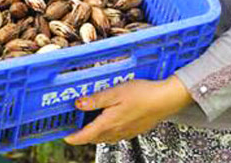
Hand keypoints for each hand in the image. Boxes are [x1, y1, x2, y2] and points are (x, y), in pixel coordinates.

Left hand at [63, 76, 193, 144]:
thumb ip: (96, 100)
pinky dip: (107, 131)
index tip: (65, 136)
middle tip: (74, 127)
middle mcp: (117, 131)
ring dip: (95, 134)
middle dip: (83, 135)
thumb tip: (78, 104)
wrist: (166, 99)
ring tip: (89, 124)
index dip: (74, 137)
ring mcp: (126, 132)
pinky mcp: (134, 129)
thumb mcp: (115, 92)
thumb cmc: (142, 94)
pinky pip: (116, 135)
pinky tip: (109, 122)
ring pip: (105, 137)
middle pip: (94, 138)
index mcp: (109, 123)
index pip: (86, 136)